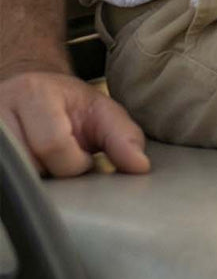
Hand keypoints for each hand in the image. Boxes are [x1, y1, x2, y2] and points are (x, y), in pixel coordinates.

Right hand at [0, 69, 149, 176]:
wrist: (28, 93)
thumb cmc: (65, 105)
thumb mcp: (99, 111)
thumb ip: (123, 136)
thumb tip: (140, 166)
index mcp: (33, 94)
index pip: (53, 145)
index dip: (76, 161)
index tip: (83, 155)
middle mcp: (1, 112)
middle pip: (32, 167)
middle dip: (53, 173)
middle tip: (60, 159)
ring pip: (16, 181)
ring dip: (35, 179)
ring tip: (43, 163)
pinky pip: (6, 185)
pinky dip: (20, 184)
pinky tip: (29, 170)